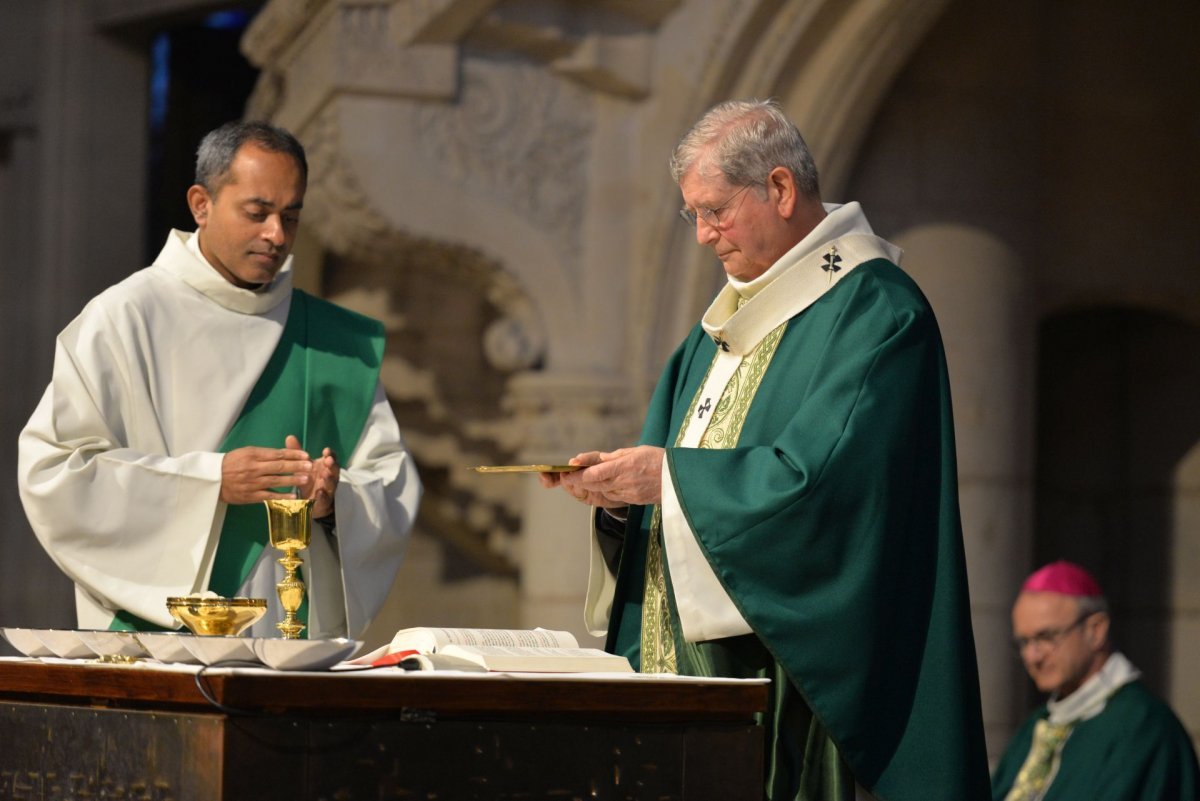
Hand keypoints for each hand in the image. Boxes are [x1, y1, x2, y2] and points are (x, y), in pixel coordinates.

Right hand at [220, 444, 311, 504]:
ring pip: (276, 480)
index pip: (277, 454)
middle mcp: (253, 468)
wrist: (212, 479)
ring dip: (293, 480)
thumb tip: (284, 454)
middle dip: (297, 466)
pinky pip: (269, 496)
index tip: (306, 454)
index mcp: (253, 454)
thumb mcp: (245, 453)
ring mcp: (252, 482)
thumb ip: (264, 454)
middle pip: (279, 466)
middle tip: (310, 466)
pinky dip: (282, 496)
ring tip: (306, 479)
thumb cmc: (231, 463)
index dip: (293, 454)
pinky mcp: (250, 495)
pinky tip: (294, 496)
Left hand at [287, 435, 338, 519]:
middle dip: (332, 466)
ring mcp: (328, 490)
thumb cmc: (307, 480)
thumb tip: (289, 436)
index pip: (331, 458)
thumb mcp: (302, 466)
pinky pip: (324, 499)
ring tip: (324, 476)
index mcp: (325, 467)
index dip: (330, 454)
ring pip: (331, 484)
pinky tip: (319, 493)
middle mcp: (329, 477)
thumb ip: (297, 453)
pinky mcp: (323, 502)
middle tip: (328, 461)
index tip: (326, 451)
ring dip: (328, 480)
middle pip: (334, 470)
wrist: (311, 502)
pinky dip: (322, 496)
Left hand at [542, 447, 663, 507]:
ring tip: (581, 479)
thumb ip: (615, 457)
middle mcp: (624, 482)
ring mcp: (628, 494)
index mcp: (624, 467)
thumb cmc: (659, 460)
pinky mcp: (633, 501)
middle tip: (566, 477)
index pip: (594, 474)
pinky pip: (613, 497)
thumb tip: (597, 460)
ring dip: (591, 486)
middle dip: (578, 481)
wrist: (680, 479)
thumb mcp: (636, 451)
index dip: (577, 475)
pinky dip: (605, 491)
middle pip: (594, 484)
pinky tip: (603, 485)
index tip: (566, 473)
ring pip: (602, 491)